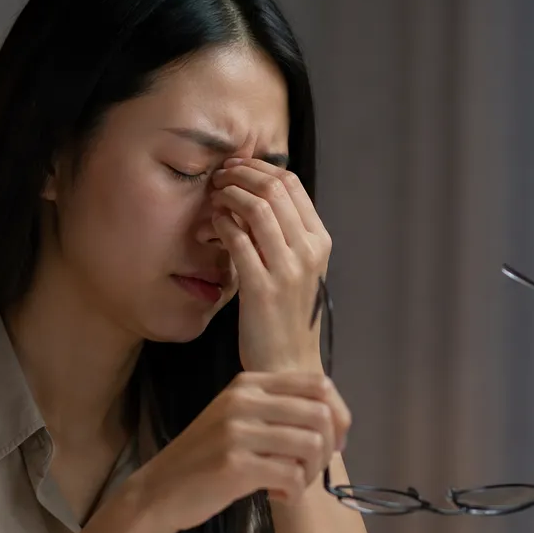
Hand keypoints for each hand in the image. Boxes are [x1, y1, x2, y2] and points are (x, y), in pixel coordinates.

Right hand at [132, 371, 351, 532]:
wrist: (160, 490)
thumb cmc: (207, 458)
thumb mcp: (240, 419)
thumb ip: (279, 412)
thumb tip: (336, 424)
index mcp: (249, 384)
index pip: (319, 385)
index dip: (339, 416)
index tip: (333, 443)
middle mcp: (244, 400)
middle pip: (321, 415)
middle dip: (327, 449)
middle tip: (309, 470)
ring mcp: (238, 431)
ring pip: (311, 445)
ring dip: (311, 473)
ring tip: (291, 484)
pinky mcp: (235, 464)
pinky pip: (292, 475)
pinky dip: (295, 493)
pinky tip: (278, 496)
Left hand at [210, 158, 331, 373]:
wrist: (288, 364)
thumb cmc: (288, 316)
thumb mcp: (300, 270)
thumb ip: (288, 234)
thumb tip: (259, 195)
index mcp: (320, 242)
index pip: (292, 185)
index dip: (259, 168)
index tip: (237, 168)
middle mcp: (309, 252)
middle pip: (273, 189)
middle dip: (241, 174)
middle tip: (219, 176)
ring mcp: (287, 270)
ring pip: (255, 209)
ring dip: (229, 194)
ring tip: (214, 196)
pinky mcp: (261, 289)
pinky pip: (237, 240)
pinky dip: (221, 223)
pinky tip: (212, 223)